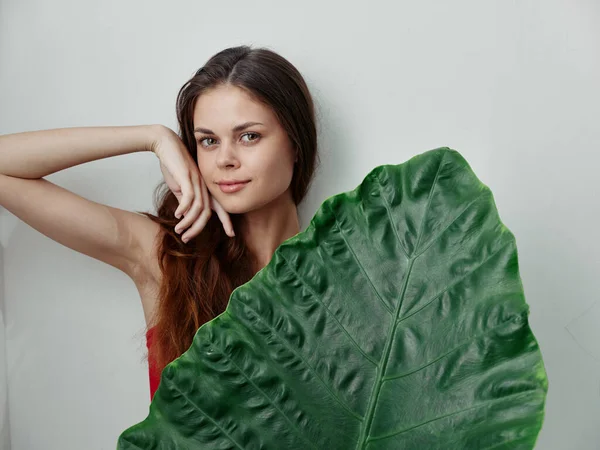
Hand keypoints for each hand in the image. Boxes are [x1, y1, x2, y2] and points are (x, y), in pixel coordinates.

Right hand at [151, 126, 233, 241]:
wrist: (167, 145)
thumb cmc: (174, 166)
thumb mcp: (180, 187)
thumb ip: (184, 201)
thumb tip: (186, 217)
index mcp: (205, 189)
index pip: (220, 207)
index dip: (227, 221)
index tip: (232, 234)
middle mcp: (204, 186)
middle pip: (208, 213)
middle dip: (198, 229)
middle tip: (187, 239)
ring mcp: (197, 181)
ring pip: (198, 208)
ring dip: (188, 222)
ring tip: (179, 231)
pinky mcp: (187, 177)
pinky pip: (189, 197)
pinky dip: (184, 209)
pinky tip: (177, 215)